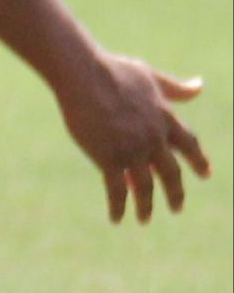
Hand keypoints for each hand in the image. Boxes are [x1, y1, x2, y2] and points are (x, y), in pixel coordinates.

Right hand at [56, 49, 210, 221]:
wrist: (86, 76)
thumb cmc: (115, 72)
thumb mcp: (151, 78)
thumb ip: (174, 88)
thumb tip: (199, 87)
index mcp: (165, 117)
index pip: (189, 144)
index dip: (198, 160)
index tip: (206, 174)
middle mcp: (154, 137)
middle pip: (171, 172)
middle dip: (176, 192)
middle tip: (177, 208)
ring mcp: (133, 149)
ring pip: (146, 186)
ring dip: (147, 206)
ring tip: (145, 220)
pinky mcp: (109, 158)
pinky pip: (117, 190)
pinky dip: (119, 206)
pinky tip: (117, 219)